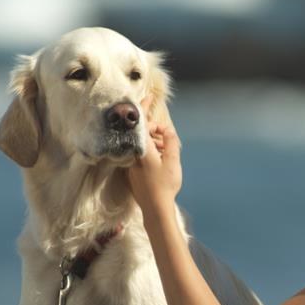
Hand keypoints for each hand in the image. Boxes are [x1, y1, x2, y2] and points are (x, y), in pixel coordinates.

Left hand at [127, 97, 181, 214]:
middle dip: (157, 130)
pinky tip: (161, 158)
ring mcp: (131, 162)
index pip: (142, 122)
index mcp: (142, 148)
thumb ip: (170, 140)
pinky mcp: (131, 170)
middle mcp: (134, 153)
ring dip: (155, 142)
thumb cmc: (165, 185)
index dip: (145, 108)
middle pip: (143, 133)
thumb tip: (167, 129)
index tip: (149, 97)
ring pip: (143, 144)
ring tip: (167, 150)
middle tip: (167, 137)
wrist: (155, 208)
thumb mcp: (173, 160)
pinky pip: (141, 153)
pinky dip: (151, 151)